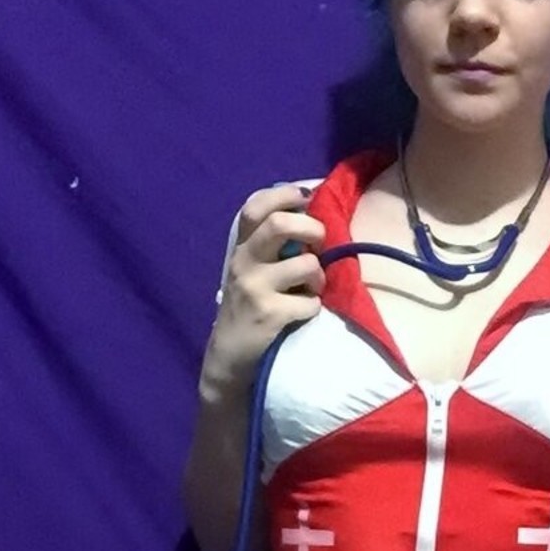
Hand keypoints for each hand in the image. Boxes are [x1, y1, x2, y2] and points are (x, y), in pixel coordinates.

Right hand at [201, 183, 326, 399]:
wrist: (229, 357)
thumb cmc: (249, 309)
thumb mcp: (251, 271)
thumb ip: (270, 246)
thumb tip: (308, 215)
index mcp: (241, 248)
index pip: (255, 206)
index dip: (283, 194)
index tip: (306, 198)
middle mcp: (244, 262)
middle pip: (280, 224)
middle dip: (312, 229)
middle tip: (320, 243)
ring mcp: (255, 288)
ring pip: (305, 264)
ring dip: (318, 277)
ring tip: (312, 288)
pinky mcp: (268, 314)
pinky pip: (309, 302)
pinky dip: (313, 307)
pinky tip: (302, 313)